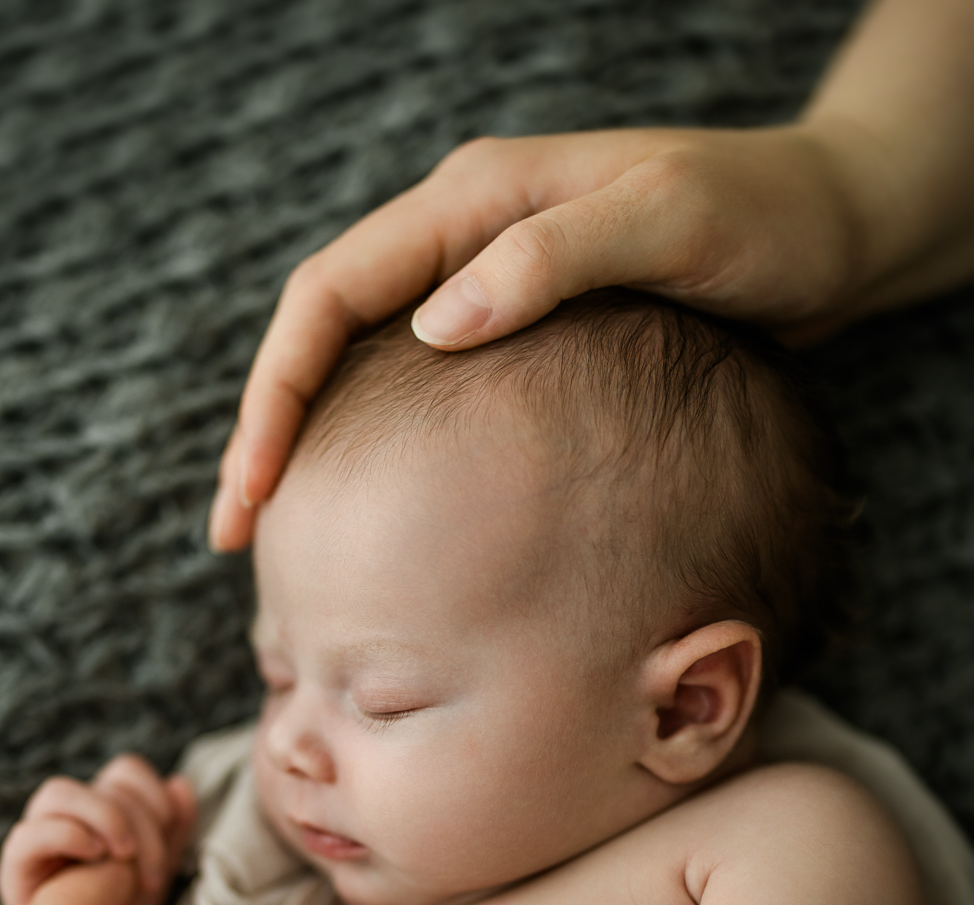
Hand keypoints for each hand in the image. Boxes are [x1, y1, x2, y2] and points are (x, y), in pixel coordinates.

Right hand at [0, 753, 195, 904]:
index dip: (152, 792)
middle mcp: (67, 814)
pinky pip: (29, 834)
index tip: (170, 832)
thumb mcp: (158, 867)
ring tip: (122, 856)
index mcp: (101, 807)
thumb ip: (173, 828)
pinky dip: (67, 835)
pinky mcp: (17, 866)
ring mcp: (38, 836)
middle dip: (136, 820)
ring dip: (102, 817)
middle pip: (98, 783)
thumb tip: (180, 784)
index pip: (125, 771)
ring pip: (57, 793)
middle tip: (148, 867)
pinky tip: (95, 856)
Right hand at [209, 123, 855, 548]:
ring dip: (310, 445)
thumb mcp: (671, 223)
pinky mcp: (515, 324)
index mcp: (473, 201)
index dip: (277, 396)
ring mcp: (484, 279)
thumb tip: (435, 326)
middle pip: (320, 336)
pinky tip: (368, 506)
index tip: (253, 489)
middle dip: (267, 433)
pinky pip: (413, 387)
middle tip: (238, 537)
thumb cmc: (764, 221)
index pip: (329, 295)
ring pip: (359, 366)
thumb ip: (554, 258)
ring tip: (280, 533)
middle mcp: (461, 235)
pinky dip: (375, 447)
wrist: (833, 228)